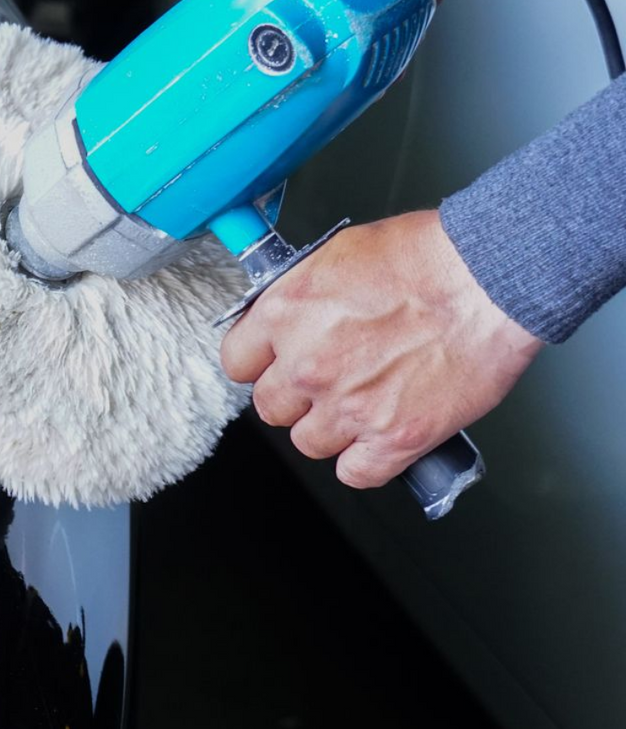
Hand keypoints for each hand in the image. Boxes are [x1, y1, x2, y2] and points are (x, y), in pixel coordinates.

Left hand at [220, 211, 541, 488]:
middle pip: (272, 408)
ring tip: (364, 403)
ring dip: (332, 429)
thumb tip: (287, 316)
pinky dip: (367, 461)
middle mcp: (308, 365)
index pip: (237, 363)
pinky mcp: (394, 437)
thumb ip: (301, 296)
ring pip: (310, 443)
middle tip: (331, 380)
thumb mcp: (338, 255)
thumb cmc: (429, 256)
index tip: (276, 365)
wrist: (491, 279)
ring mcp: (349, 407)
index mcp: (286, 315)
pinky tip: (381, 438)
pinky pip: (357, 473)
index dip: (260, 365)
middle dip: (297, 397)